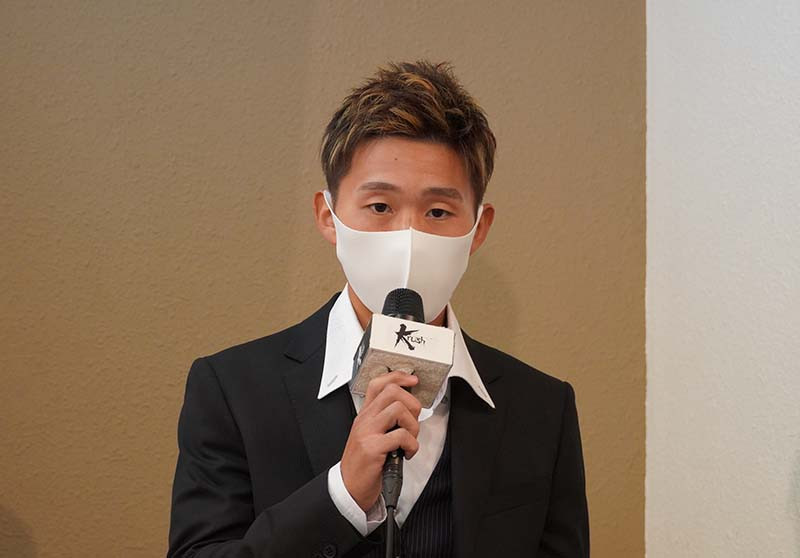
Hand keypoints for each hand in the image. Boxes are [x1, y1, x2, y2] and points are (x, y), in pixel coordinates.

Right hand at [340, 371, 421, 512]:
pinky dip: (412, 445)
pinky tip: (407, 453)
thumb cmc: (363, 464)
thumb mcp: (370, 436)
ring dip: (413, 425)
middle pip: (392, 391)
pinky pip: (401, 436)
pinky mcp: (373, 448)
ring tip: (410, 439)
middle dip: (411, 403)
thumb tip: (409, 410)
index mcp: (365, 415)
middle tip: (412, 421)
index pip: (378, 384)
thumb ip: (385, 421)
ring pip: (398, 410)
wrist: (349, 488)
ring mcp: (367, 432)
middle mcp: (365, 420)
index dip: (398, 376)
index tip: (413, 380)